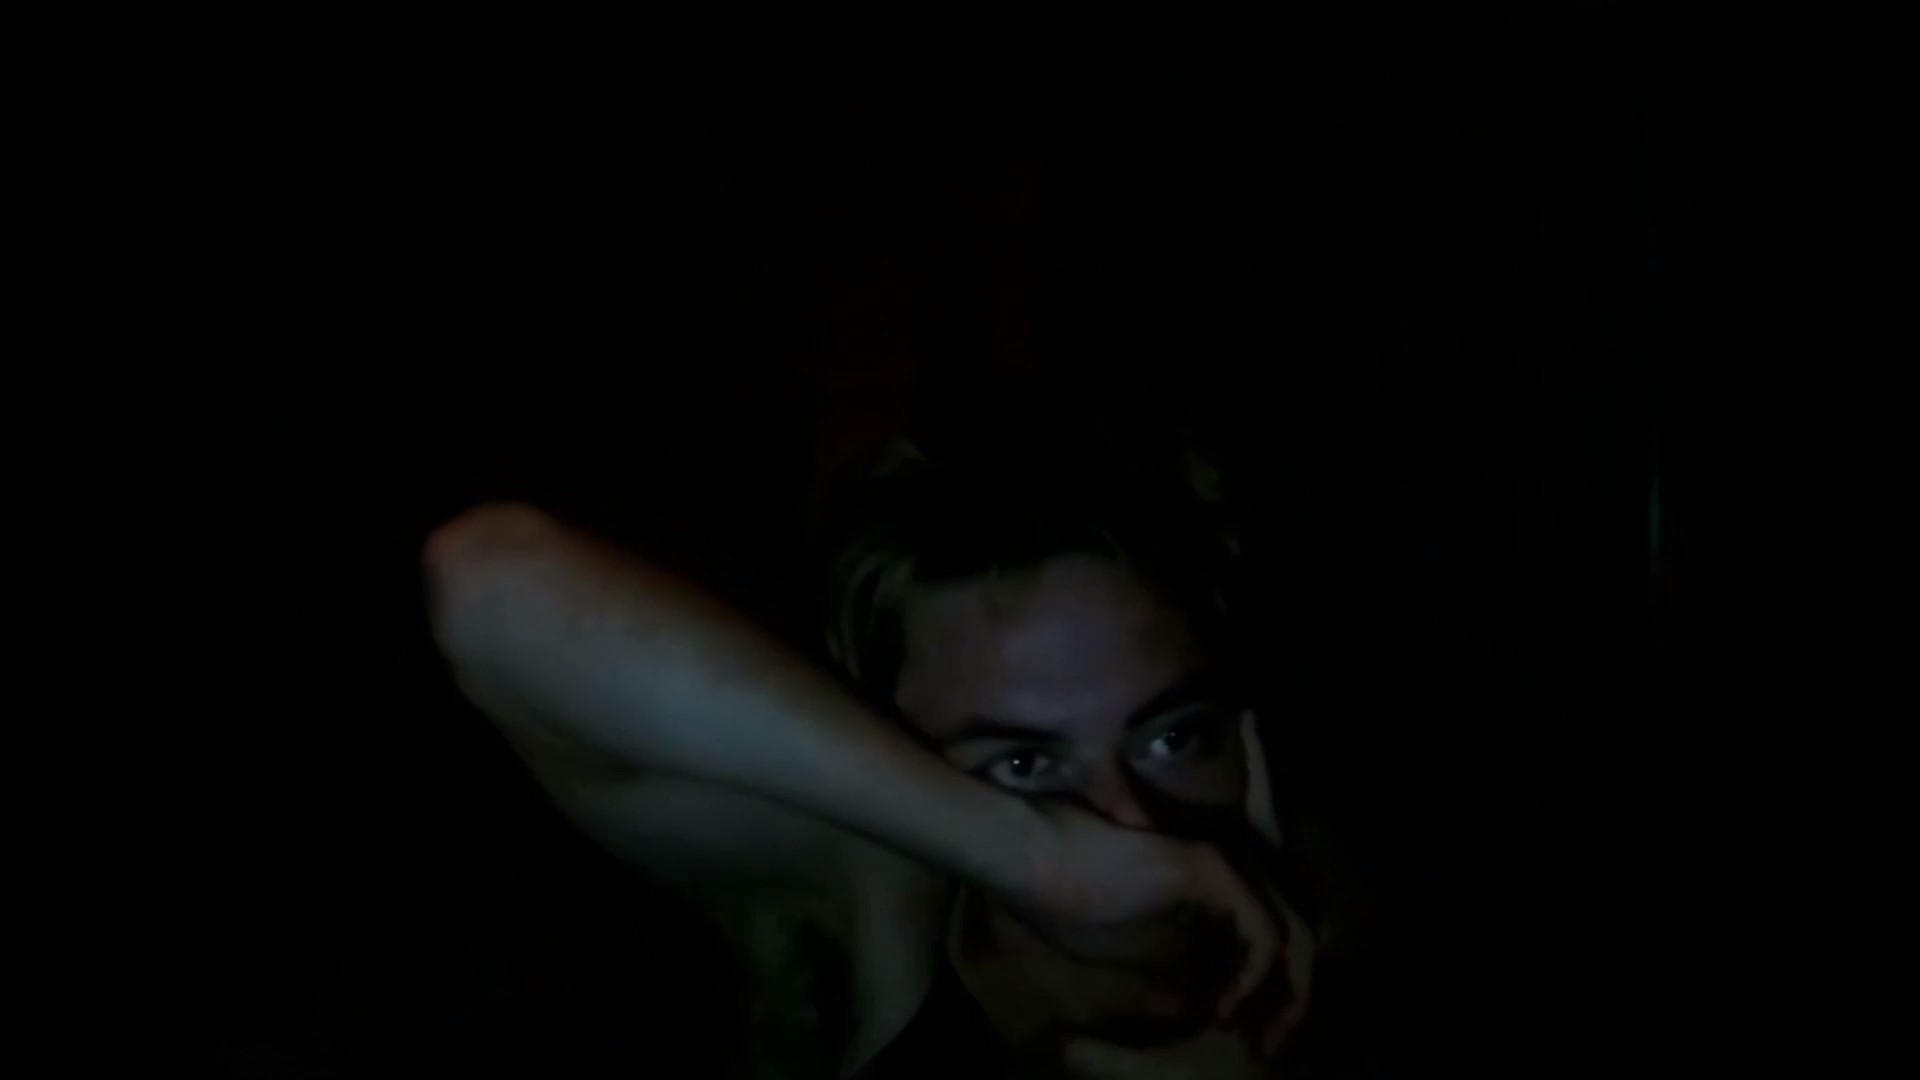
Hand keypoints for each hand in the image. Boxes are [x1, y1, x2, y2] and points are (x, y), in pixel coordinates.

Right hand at [1005, 800, 1280, 1022]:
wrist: (1035, 860)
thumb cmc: (1061, 902)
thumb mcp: (1110, 959)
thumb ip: (1152, 982)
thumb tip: (1186, 1013)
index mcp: (1201, 894)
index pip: (1259, 940)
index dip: (1263, 991)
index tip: (1237, 1033)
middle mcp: (1222, 876)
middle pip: (1289, 937)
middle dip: (1289, 997)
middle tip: (1268, 1045)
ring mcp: (1220, 869)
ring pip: (1289, 933)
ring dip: (1285, 992)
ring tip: (1257, 1036)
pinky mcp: (1211, 872)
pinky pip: (1262, 931)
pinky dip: (1254, 976)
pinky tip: (1226, 1008)